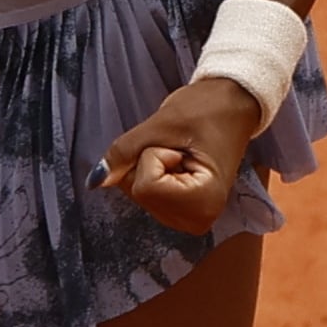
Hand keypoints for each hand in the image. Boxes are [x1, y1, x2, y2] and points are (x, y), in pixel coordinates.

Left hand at [95, 76, 260, 232]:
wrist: (232, 106)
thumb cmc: (205, 110)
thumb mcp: (160, 125)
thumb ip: (125, 152)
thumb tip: (94, 181)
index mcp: (204, 202)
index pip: (145, 187)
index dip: (153, 155)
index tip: (181, 146)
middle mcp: (199, 220)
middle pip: (139, 194)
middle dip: (149, 164)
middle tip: (180, 148)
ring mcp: (191, 220)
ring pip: (139, 195)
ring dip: (150, 169)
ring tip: (182, 154)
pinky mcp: (183, 213)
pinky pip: (146, 196)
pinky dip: (152, 176)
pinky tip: (179, 165)